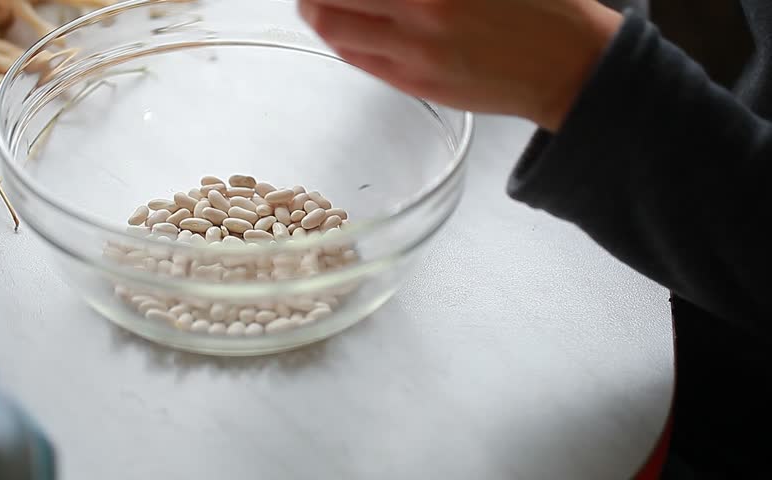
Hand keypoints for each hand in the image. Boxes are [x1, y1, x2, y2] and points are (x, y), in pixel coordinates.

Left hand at [298, 0, 621, 130]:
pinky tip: (345, 27)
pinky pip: (357, 56)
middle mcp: (422, 5)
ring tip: (318, 2)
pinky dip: (340, 36)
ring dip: (316, 8)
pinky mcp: (414, 81)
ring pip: (332, 25)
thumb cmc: (538, 6)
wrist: (567, 65)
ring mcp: (413, 46)